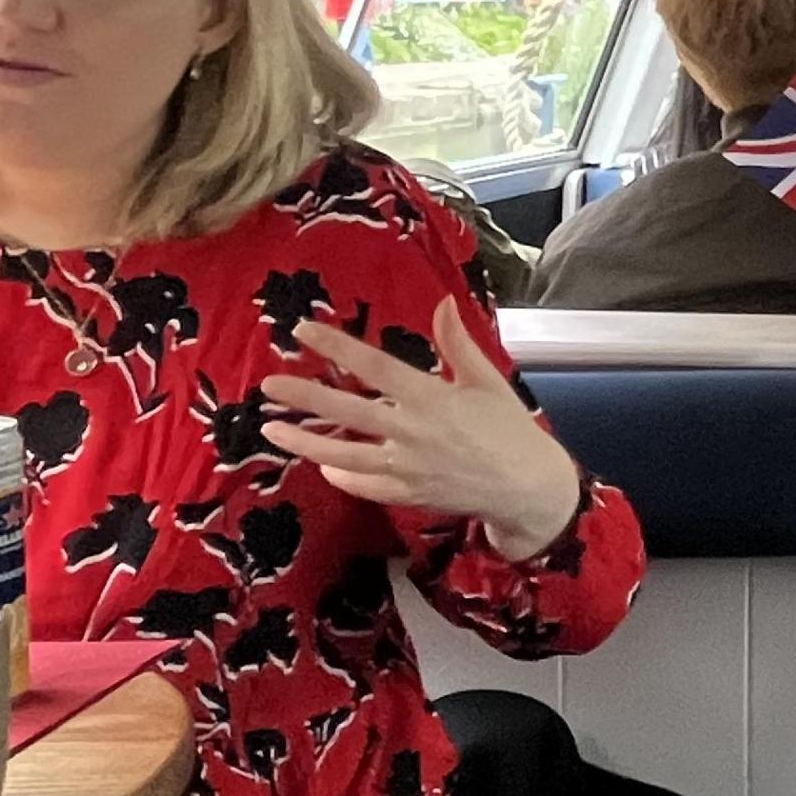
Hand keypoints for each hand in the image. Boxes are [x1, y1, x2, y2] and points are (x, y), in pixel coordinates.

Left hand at [262, 312, 584, 560]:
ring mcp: (407, 467)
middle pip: (348, 411)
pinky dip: (340, 475)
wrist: (526, 486)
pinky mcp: (407, 493)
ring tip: (271, 428)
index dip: (337, 347)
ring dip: (305, 442)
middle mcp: (413, 431)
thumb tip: (443, 301)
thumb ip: (458, 343)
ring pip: (344, 454)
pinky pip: (364, 485)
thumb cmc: (509, 428)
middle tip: (269, 384)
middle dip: (305, 397)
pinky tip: (322, 464)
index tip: (303, 331)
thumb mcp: (487, 380)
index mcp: (433, 397)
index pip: (375, 367)